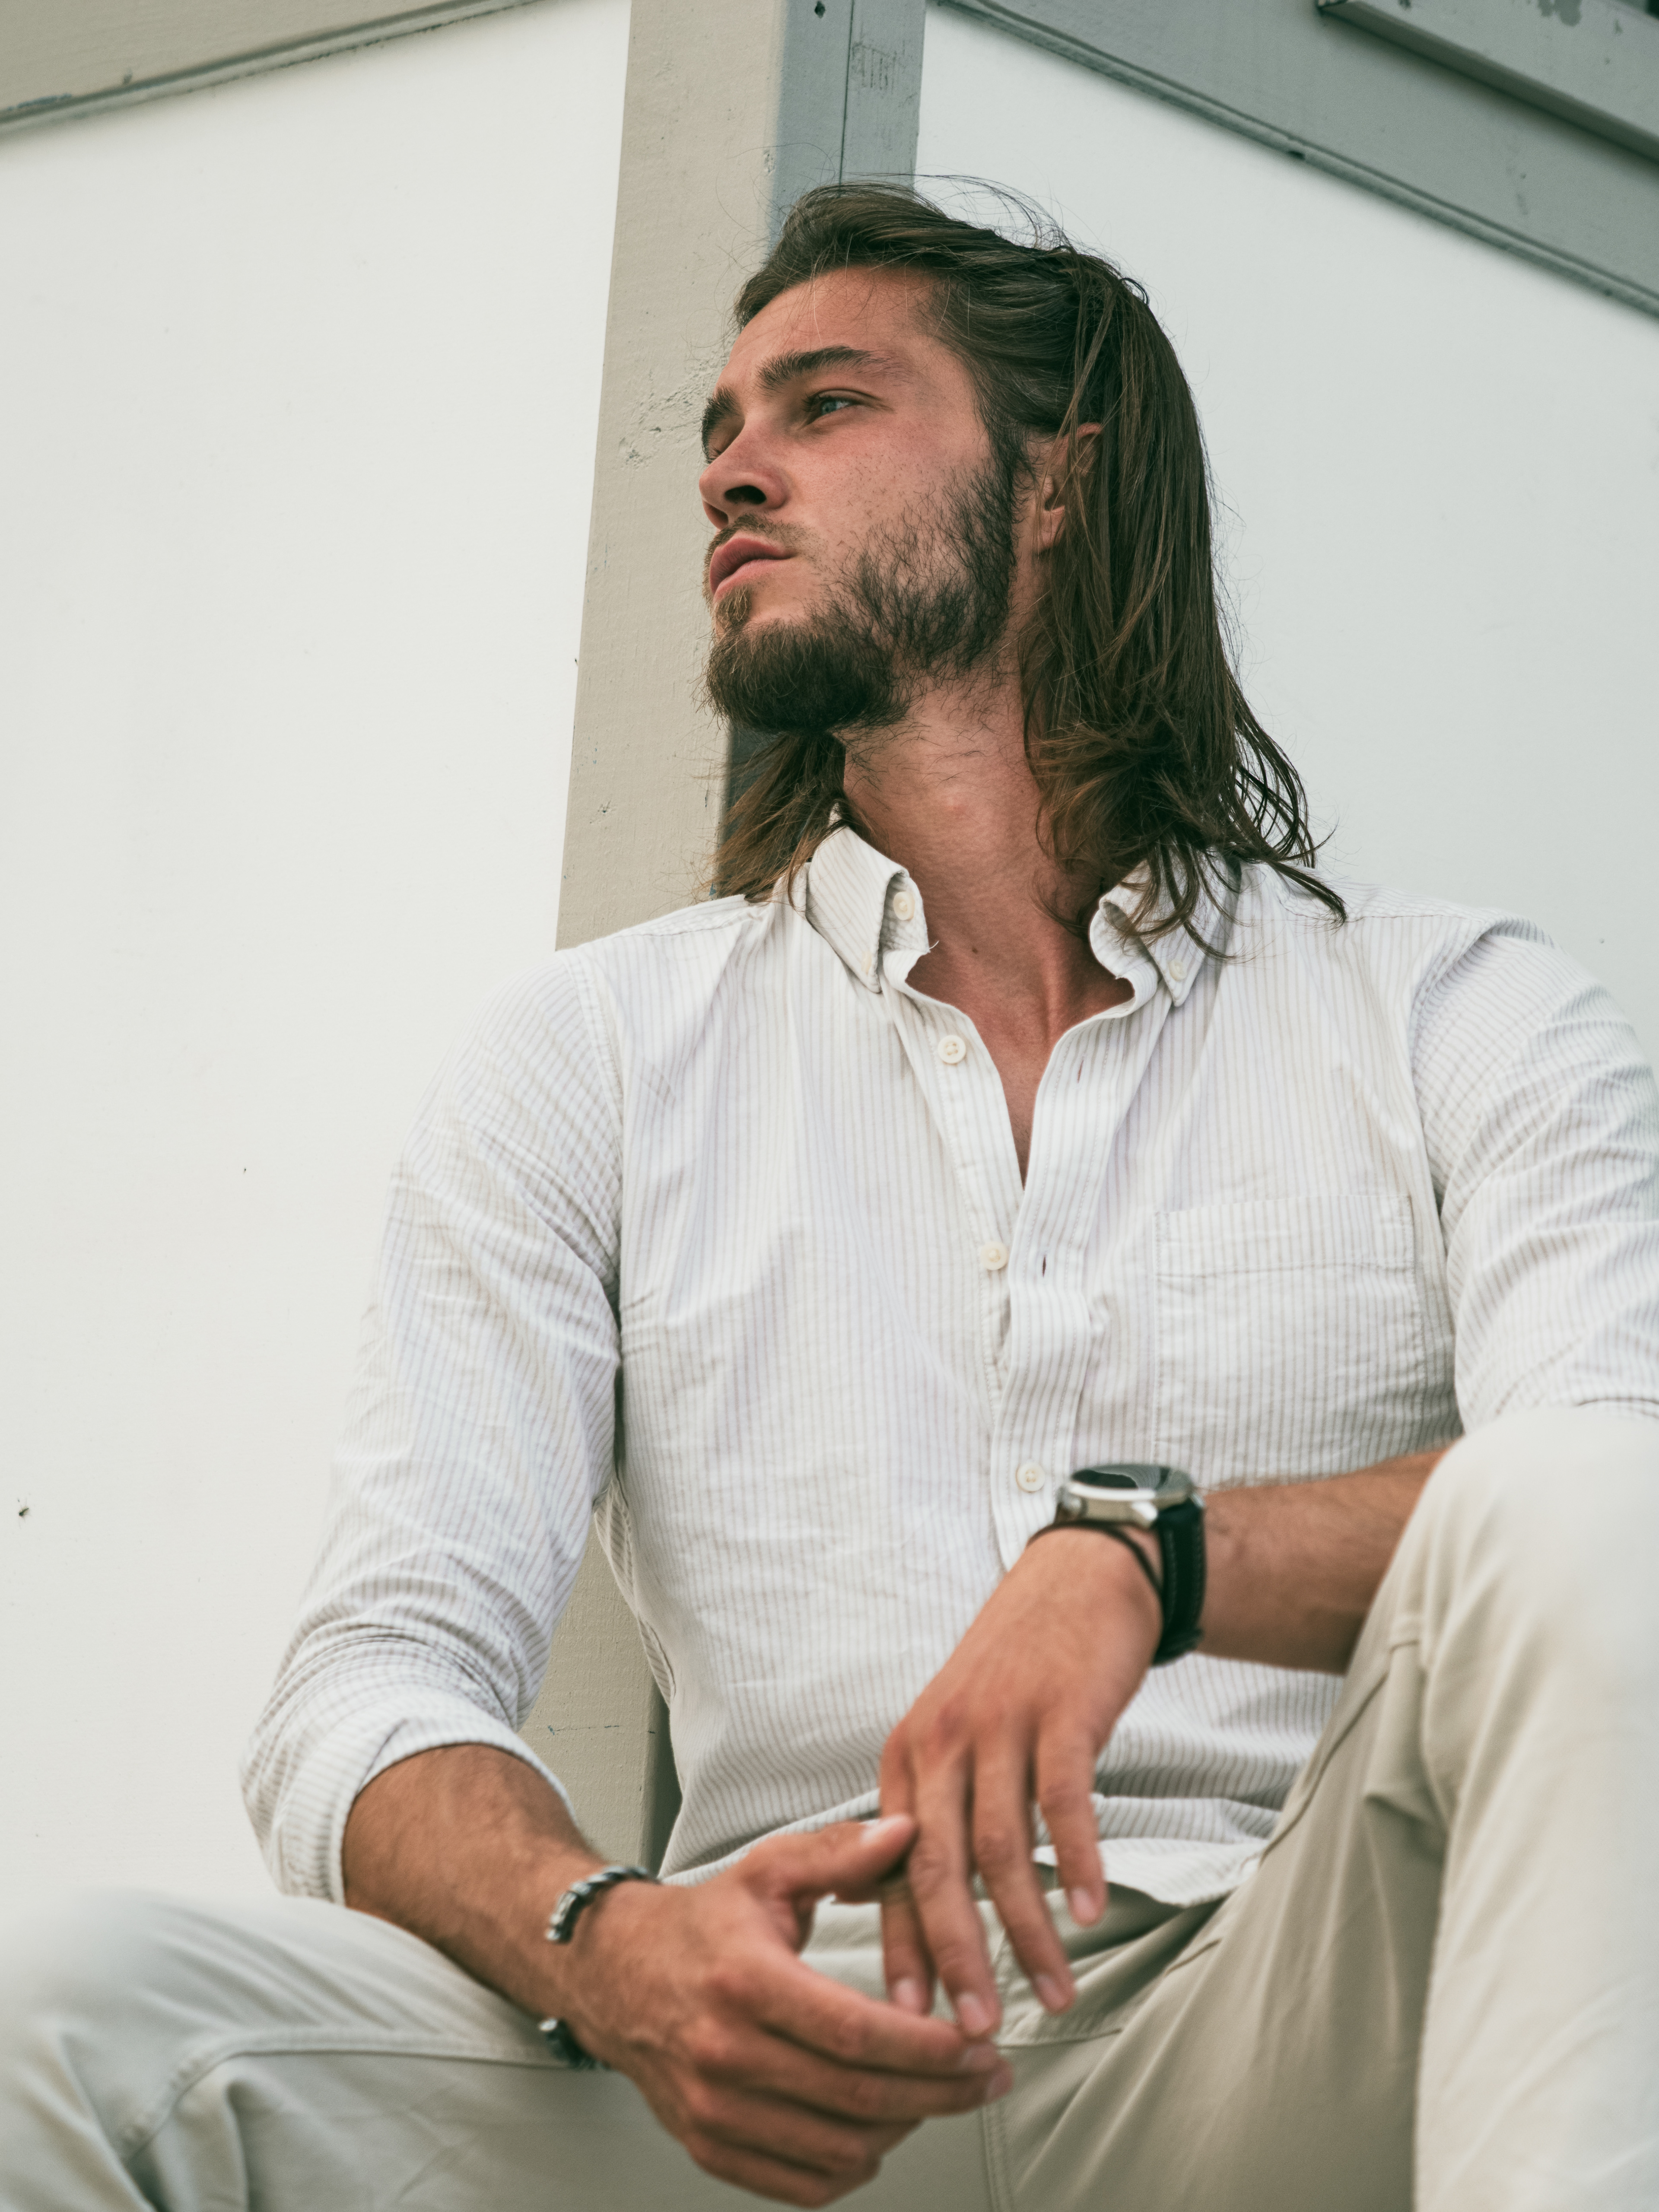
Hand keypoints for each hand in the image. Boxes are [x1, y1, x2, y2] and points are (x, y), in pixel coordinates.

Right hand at [555, 1816, 1012, 2206]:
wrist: (614, 1972)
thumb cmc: (700, 1924)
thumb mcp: (768, 1869)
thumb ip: (841, 1852)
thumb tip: (907, 1832)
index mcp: (745, 1981)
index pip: (856, 2033)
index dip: (928, 2047)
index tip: (978, 2042)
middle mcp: (725, 2053)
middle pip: (857, 2098)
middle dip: (941, 2092)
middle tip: (987, 2076)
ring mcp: (714, 2110)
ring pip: (838, 2150)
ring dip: (906, 2130)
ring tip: (938, 2095)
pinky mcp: (710, 2147)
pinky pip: (801, 2184)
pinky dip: (853, 2167)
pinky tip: (879, 2131)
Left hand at [876, 1530, 1159, 2037]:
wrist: (1079, 1581)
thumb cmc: (1019, 1667)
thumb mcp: (951, 1732)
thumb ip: (923, 1810)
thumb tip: (876, 1894)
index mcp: (908, 1755)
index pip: (891, 1868)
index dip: (900, 1948)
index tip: (906, 2018)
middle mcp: (941, 1741)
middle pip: (937, 1868)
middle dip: (955, 1959)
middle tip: (973, 2027)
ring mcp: (1000, 1725)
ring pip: (1002, 1850)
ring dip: (1027, 1932)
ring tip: (1054, 1990)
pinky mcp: (1058, 1712)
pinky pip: (1063, 1801)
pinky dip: (1076, 1862)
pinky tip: (1087, 1912)